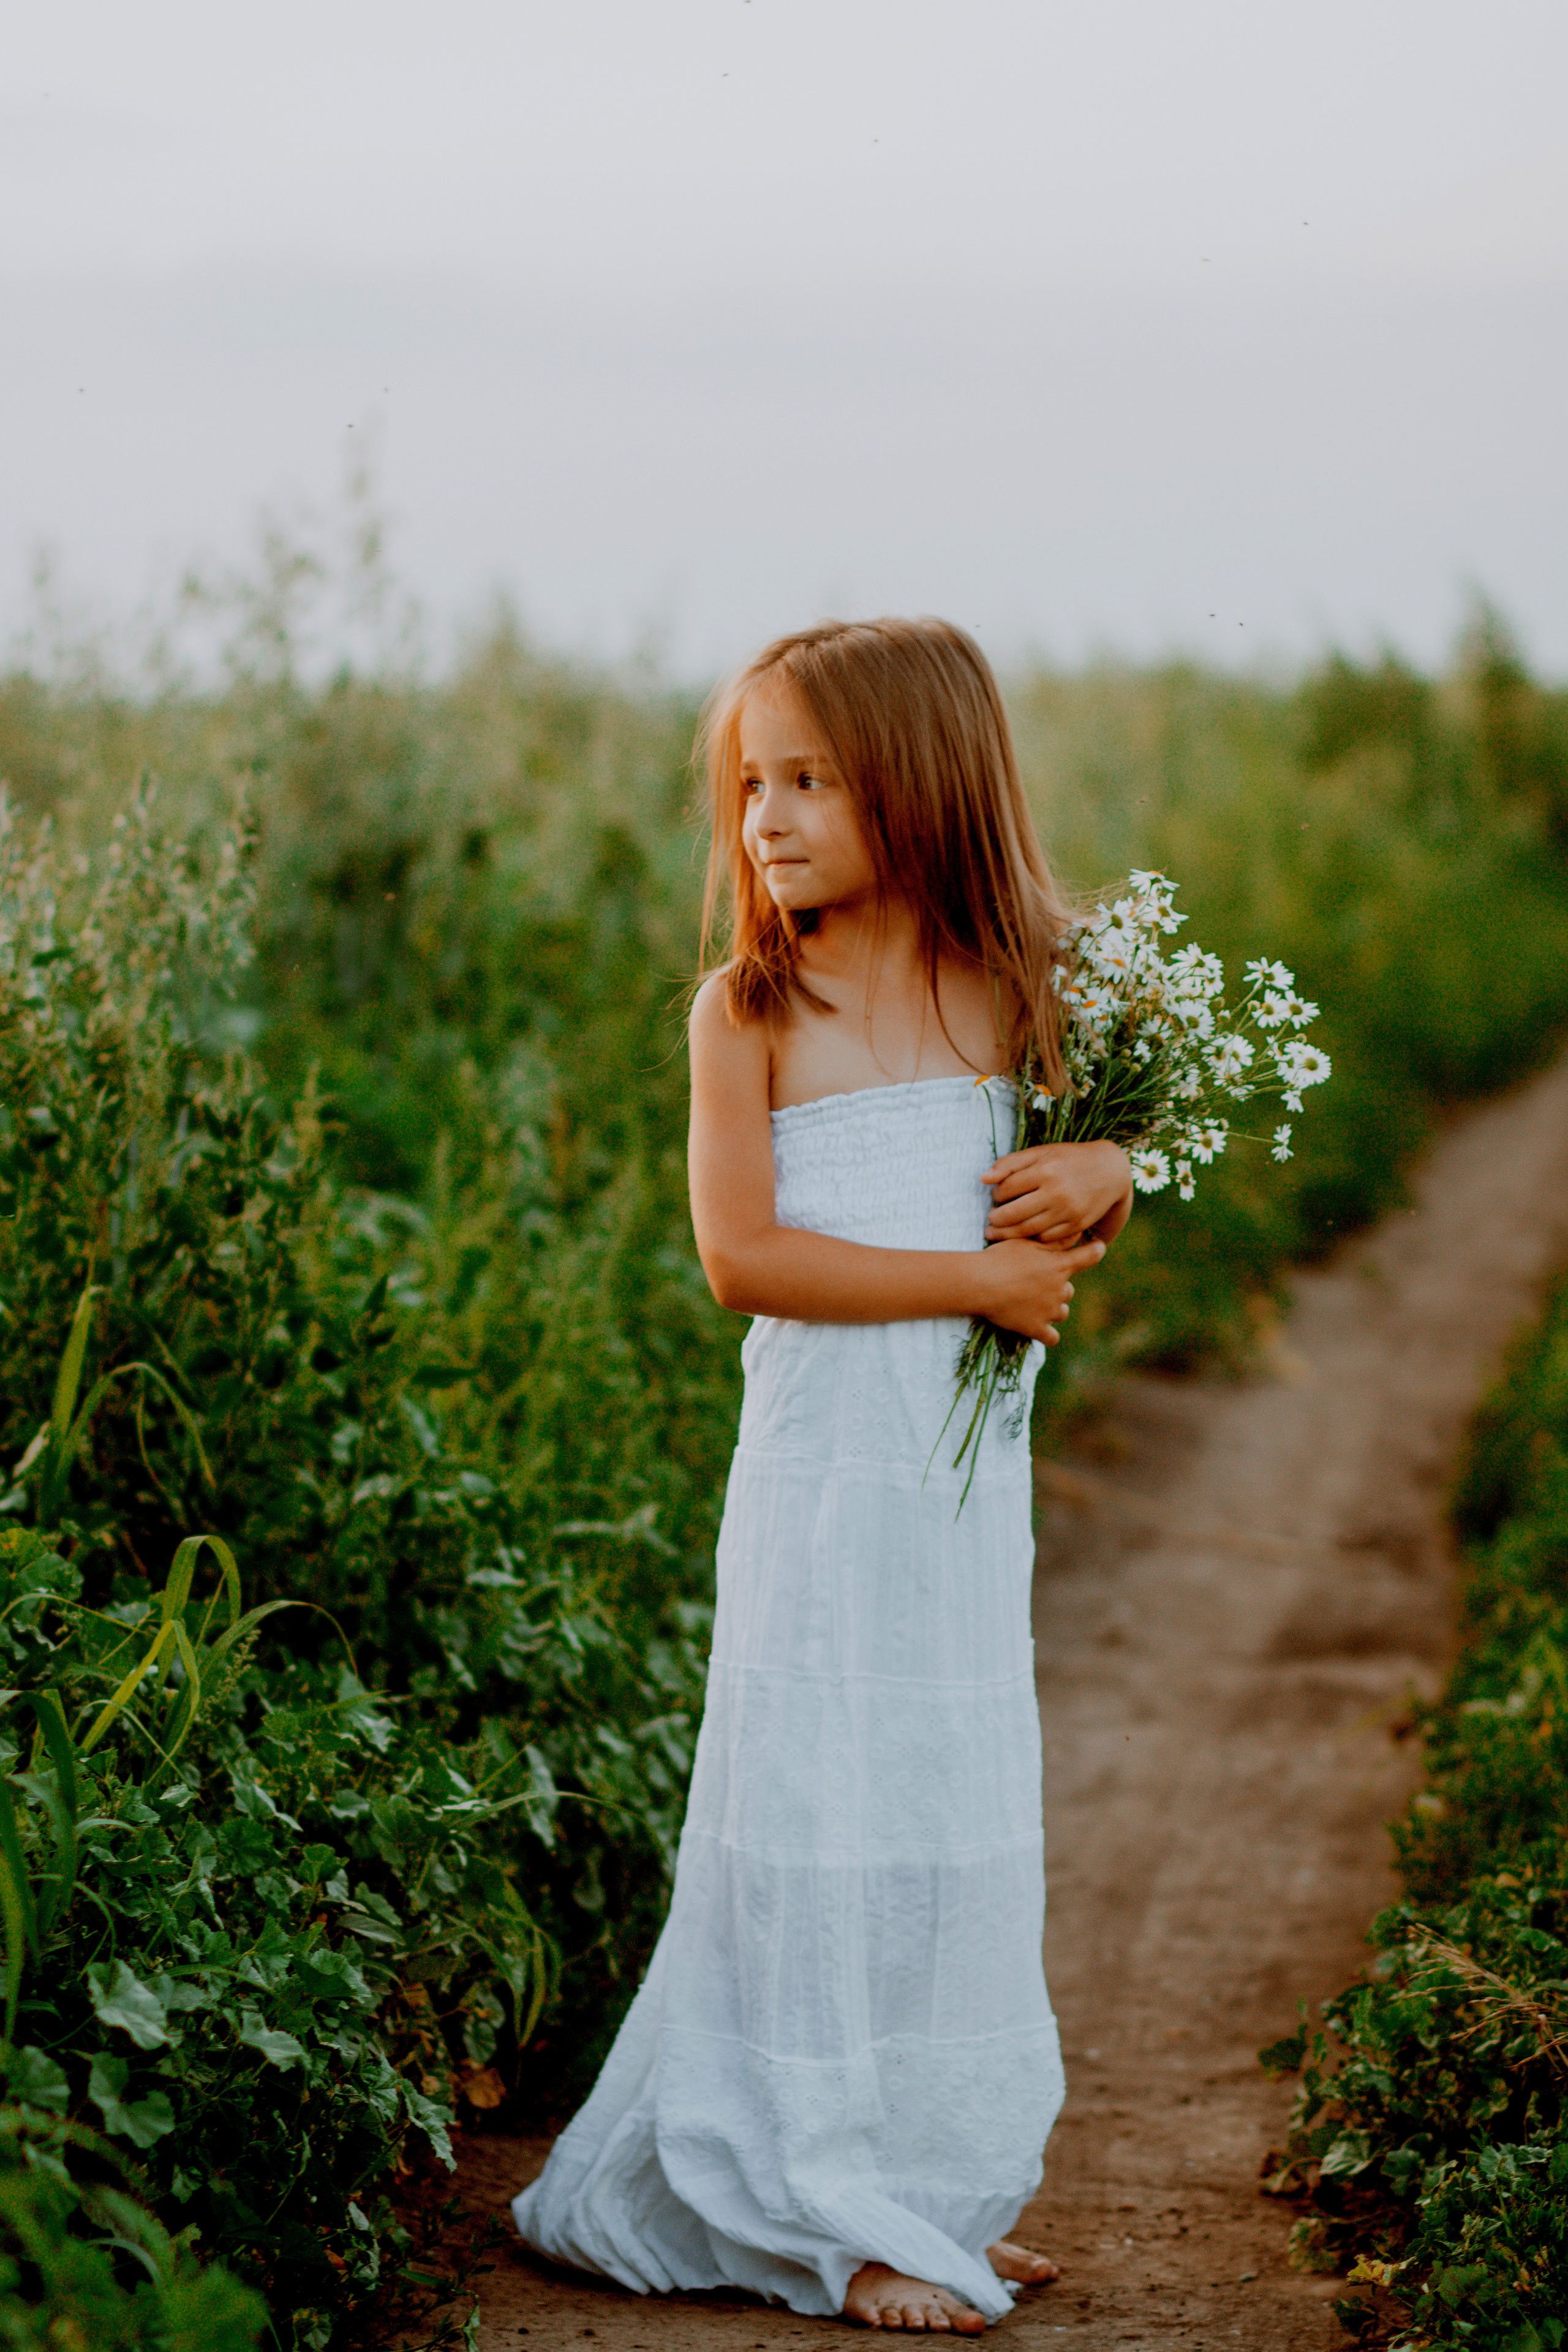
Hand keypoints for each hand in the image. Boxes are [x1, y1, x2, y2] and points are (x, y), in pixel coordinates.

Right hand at [972, 1235, 1105, 1346]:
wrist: (980, 1283)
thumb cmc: (1001, 1257)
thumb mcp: (1027, 1241)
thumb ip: (1055, 1240)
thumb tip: (1078, 1231)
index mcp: (1060, 1265)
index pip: (1090, 1256)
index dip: (1096, 1251)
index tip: (1097, 1248)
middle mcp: (1060, 1289)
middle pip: (1068, 1290)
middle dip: (1057, 1287)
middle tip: (1034, 1282)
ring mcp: (1049, 1311)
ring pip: (1061, 1312)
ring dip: (1053, 1308)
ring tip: (1032, 1303)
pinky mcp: (1035, 1328)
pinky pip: (1052, 1337)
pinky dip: (1048, 1334)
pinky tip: (1039, 1328)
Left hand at [982, 1140, 1132, 1245]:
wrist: (1110, 1171)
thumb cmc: (1068, 1160)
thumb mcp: (1041, 1153)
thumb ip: (1010, 1163)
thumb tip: (982, 1179)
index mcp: (1045, 1170)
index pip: (1006, 1189)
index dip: (996, 1195)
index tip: (996, 1196)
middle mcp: (1056, 1192)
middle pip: (1013, 1214)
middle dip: (996, 1220)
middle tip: (990, 1221)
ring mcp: (1067, 1211)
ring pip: (1027, 1230)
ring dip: (1007, 1234)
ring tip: (997, 1232)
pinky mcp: (1076, 1225)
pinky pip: (1046, 1239)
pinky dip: (1031, 1239)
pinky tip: (1023, 1235)